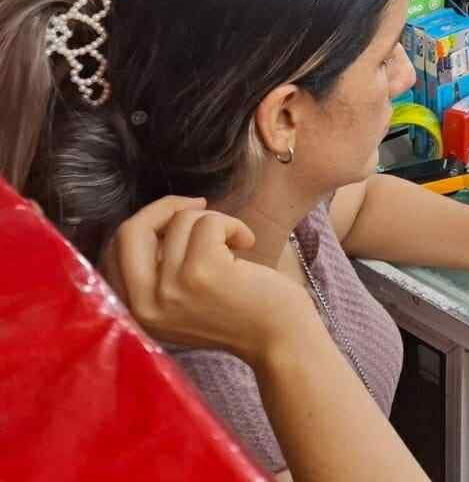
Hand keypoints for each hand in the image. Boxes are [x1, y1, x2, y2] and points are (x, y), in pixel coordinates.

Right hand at [99, 196, 317, 370]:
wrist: (280, 338)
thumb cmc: (238, 311)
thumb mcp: (180, 301)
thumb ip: (157, 271)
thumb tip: (156, 217)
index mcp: (135, 311)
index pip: (113, 251)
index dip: (146, 224)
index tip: (176, 218)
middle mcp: (144, 304)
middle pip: (130, 231)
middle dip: (165, 207)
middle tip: (199, 205)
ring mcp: (171, 288)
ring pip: (180, 221)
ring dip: (214, 220)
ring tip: (235, 243)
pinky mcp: (202, 272)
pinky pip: (209, 222)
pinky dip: (233, 224)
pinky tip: (247, 243)